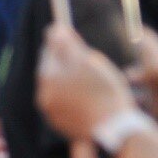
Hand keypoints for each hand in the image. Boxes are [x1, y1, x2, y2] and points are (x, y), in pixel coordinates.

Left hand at [35, 23, 137, 141]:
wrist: (115, 128)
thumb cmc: (104, 91)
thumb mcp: (89, 61)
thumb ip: (67, 45)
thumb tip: (53, 29)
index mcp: (47, 78)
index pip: (49, 51)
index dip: (60, 41)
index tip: (69, 33)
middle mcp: (42, 95)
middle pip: (51, 71)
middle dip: (64, 61)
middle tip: (81, 55)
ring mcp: (50, 112)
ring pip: (57, 88)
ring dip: (68, 80)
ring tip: (89, 78)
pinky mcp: (60, 125)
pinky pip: (64, 104)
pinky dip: (73, 97)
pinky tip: (89, 96)